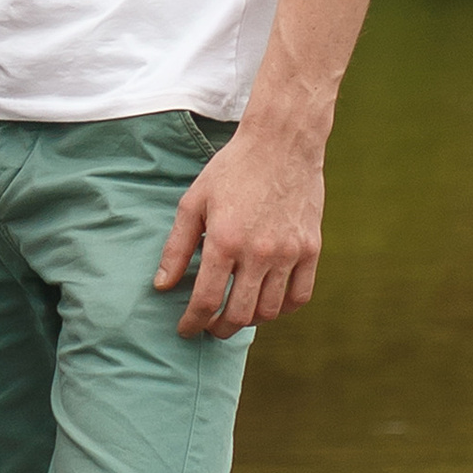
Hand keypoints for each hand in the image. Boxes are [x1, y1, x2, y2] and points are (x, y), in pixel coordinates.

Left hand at [154, 115, 325, 335]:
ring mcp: (288, 252)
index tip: (185, 329)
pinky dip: (282, 309)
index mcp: (224, 240)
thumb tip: (161, 286)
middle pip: (239, 315)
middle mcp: (258, 252)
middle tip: (209, 327)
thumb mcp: (193, 202)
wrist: (282, 144)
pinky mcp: (311, 249)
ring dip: (249, 321)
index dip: (193, 322)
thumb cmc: (232, 170)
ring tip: (235, 314)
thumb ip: (176, 247)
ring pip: (269, 311)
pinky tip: (267, 303)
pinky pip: (299, 296)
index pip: (206, 300)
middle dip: (219, 329)